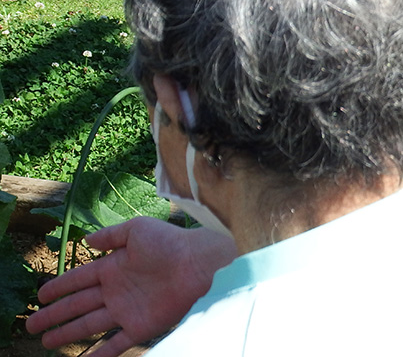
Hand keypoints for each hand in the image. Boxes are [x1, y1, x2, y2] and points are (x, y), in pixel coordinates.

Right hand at [26, 216, 236, 356]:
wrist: (198, 265)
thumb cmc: (170, 242)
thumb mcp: (137, 230)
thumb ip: (111, 236)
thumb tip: (86, 241)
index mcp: (114, 266)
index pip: (79, 279)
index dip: (59, 287)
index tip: (40, 294)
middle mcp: (117, 290)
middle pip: (78, 305)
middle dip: (55, 315)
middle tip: (32, 325)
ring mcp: (127, 309)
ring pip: (90, 325)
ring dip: (68, 334)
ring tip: (47, 343)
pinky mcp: (140, 326)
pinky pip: (115, 344)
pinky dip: (100, 354)